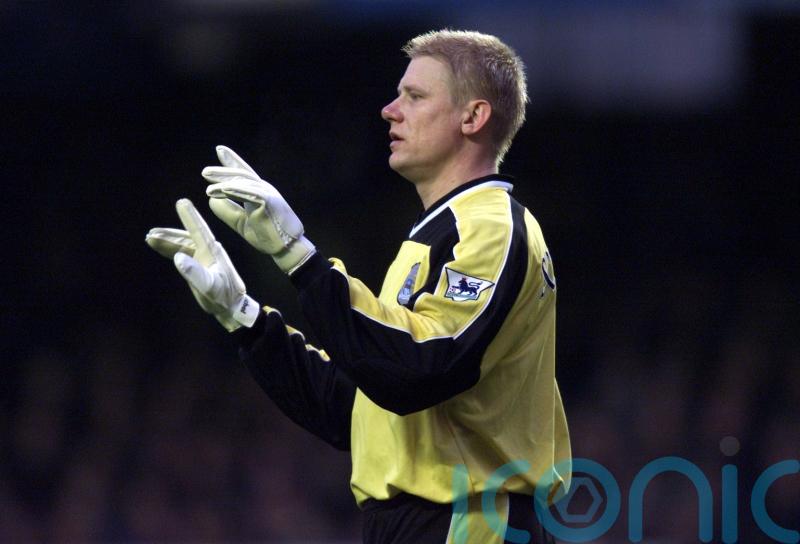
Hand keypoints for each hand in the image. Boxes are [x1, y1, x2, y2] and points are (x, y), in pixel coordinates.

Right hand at [145, 198, 259, 331]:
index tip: (181, 202)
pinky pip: (181, 252)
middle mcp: (208, 250)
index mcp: (212, 252)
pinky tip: (158, 246)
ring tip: (149, 237)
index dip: (190, 216)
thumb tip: (178, 257)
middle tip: (152, 232)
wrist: (231, 307)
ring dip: (166, 240)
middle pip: (186, 237)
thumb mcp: (210, 287)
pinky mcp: (198, 264)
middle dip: (169, 234)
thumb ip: (195, 273)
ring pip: (181, 244)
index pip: (199, 230)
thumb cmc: (224, 297)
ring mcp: (203, 257)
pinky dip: (169, 249)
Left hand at [202, 145, 315, 274]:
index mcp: (258, 193)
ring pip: (243, 181)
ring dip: (224, 180)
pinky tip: (221, 189)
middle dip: (223, 171)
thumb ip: (228, 211)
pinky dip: (234, 189)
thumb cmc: (268, 236)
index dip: (232, 161)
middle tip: (205, 172)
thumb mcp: (241, 222)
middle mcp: (264, 190)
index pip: (243, 174)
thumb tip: (211, 199)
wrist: (287, 249)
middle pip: (240, 175)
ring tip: (207, 182)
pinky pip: (249, 192)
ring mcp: (268, 194)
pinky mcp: (269, 201)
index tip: (220, 150)